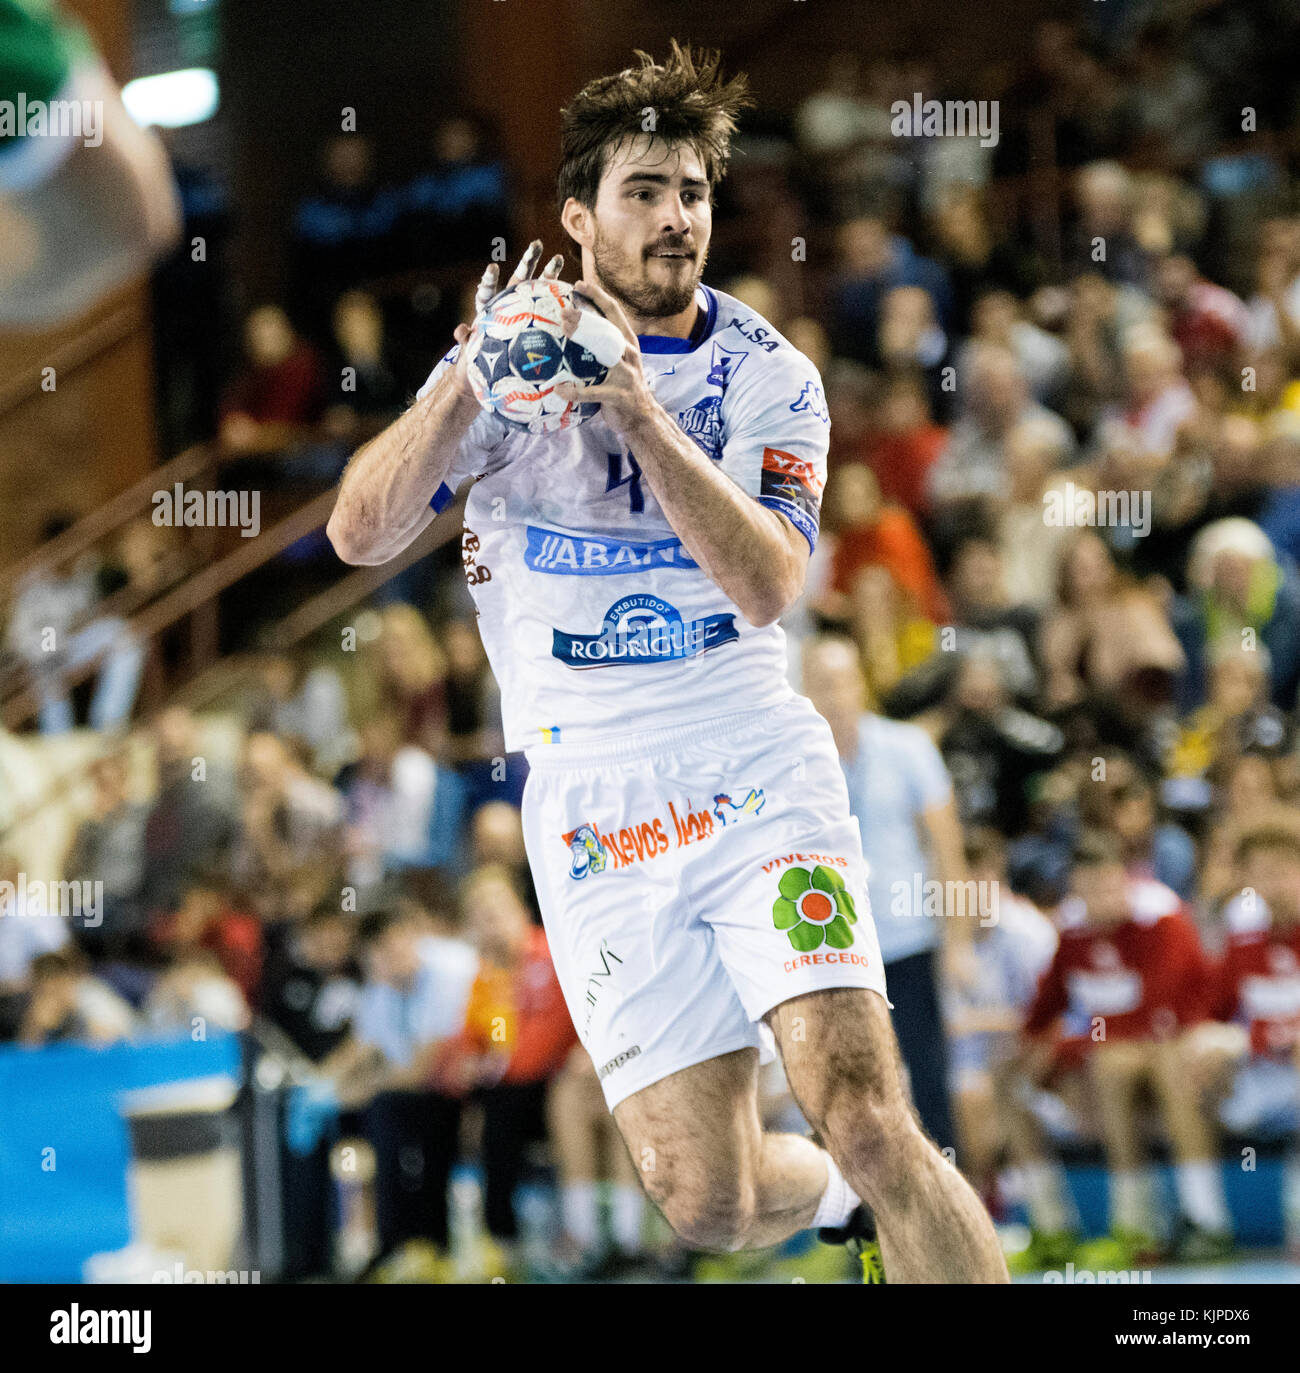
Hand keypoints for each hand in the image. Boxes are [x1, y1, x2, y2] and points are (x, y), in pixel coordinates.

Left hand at [450, 240, 565, 398]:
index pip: (487, 291)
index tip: (493, 268)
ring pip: (537, 289)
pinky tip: (572, 292)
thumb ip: (466, 340)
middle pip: (518, 280)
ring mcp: (525, 311)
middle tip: (537, 245)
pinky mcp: (537, 322)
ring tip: (558, 258)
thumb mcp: (471, 353)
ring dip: (548, 272)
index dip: (489, 280)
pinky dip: (559, 300)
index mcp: (489, 310)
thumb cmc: (479, 363)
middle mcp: (508, 305)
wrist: (495, 376)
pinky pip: (549, 309)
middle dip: (528, 261)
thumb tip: (460, 330)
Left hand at [554, 278, 655, 438]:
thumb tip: (571, 330)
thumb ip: (602, 347)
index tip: (578, 284)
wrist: (643, 418)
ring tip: (563, 332)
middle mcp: (629, 354)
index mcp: (627, 342)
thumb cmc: (623, 387)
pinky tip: (560, 389)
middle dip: (586, 316)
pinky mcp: (618, 395)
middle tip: (564, 310)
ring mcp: (626, 374)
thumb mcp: (617, 362)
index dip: (597, 296)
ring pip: (605, 352)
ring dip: (584, 339)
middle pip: (607, 328)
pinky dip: (575, 391)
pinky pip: (594, 392)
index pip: (613, 312)